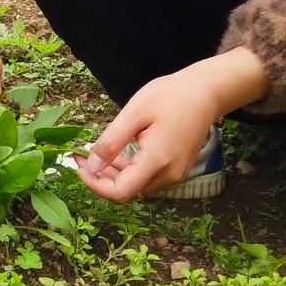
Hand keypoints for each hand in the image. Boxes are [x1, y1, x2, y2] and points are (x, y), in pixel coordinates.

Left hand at [76, 48, 269, 202]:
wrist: (206, 92)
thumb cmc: (170, 96)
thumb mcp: (134, 114)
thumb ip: (111, 142)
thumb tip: (92, 166)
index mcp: (157, 162)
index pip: (119, 192)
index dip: (94, 185)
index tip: (79, 165)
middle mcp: (168, 176)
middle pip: (126, 191)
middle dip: (100, 178)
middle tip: (81, 156)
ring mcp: (175, 175)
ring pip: (135, 186)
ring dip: (113, 174)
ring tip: (94, 153)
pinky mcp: (176, 169)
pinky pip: (146, 178)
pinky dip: (128, 170)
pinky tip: (116, 154)